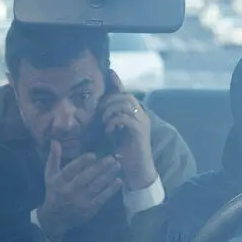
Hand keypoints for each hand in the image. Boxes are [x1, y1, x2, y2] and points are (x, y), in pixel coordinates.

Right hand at [36, 140, 122, 241]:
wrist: (55, 218)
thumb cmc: (54, 192)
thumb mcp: (50, 175)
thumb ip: (54, 158)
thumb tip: (55, 141)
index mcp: (59, 181)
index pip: (71, 169)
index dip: (82, 162)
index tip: (93, 155)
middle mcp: (69, 191)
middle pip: (85, 177)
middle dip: (99, 167)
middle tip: (111, 158)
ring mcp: (80, 201)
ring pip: (95, 187)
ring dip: (107, 176)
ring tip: (117, 165)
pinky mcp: (89, 210)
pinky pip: (101, 198)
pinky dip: (110, 190)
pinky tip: (118, 181)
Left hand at [99, 70, 157, 189]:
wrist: (137, 170)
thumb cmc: (125, 153)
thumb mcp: (115, 134)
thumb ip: (110, 121)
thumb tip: (99, 112)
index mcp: (135, 114)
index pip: (126, 93)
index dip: (117, 82)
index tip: (110, 71)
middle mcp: (141, 115)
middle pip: (125, 96)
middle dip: (109, 100)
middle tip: (100, 113)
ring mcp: (142, 122)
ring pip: (125, 104)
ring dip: (110, 110)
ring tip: (104, 122)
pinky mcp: (140, 131)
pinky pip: (124, 118)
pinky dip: (113, 122)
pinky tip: (109, 131)